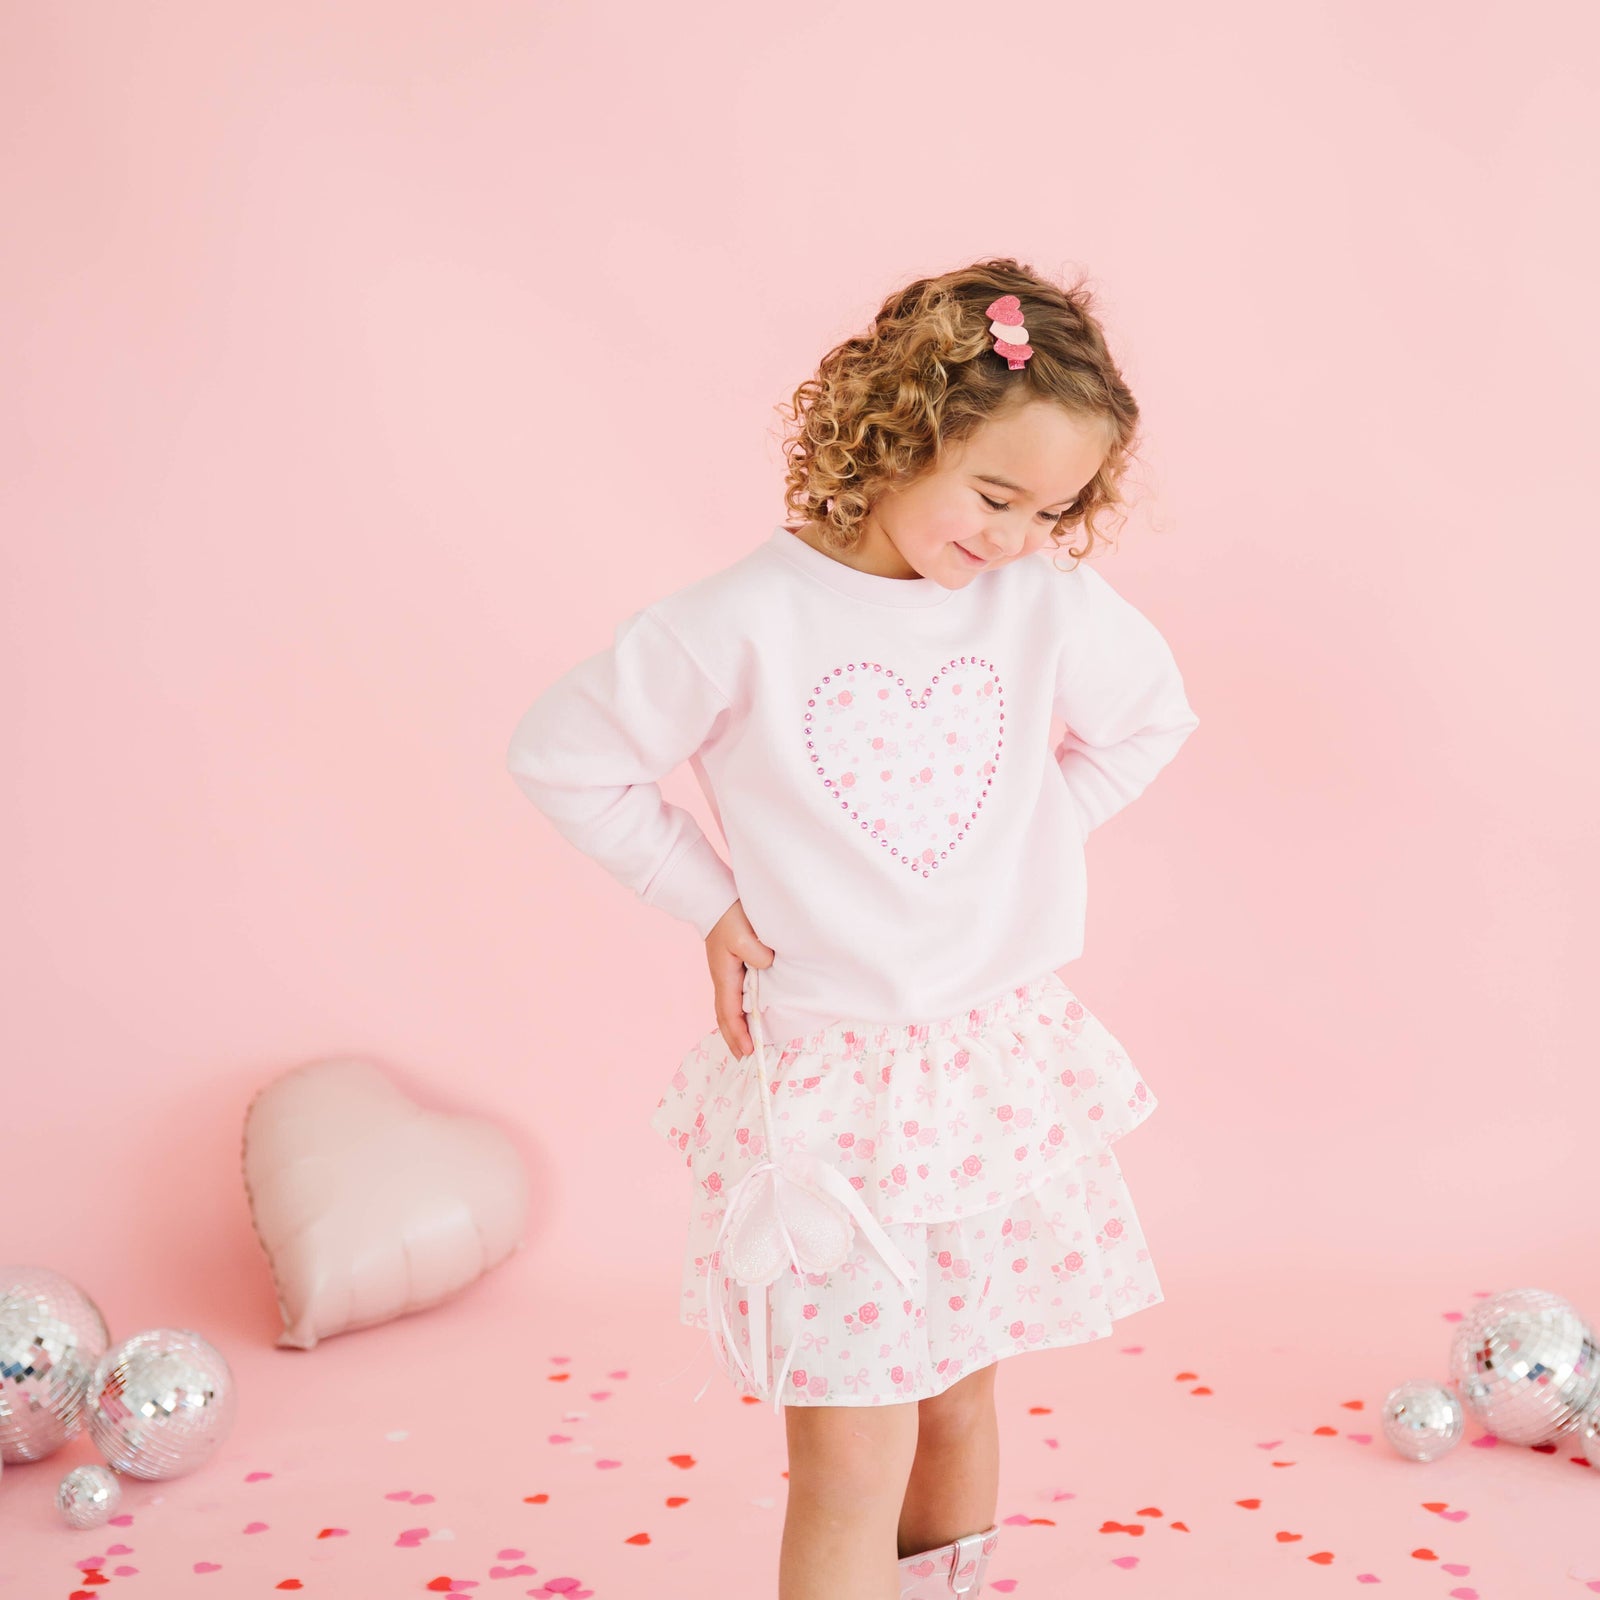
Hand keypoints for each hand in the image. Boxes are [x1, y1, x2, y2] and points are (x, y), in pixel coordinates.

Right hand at [705, 898, 774, 1058]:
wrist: (716, 900)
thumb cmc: (729, 918)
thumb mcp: (743, 934)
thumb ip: (756, 954)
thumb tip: (767, 966)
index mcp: (724, 977)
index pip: (731, 1013)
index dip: (739, 1034)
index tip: (749, 1051)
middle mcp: (722, 979)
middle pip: (725, 1016)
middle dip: (733, 1038)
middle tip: (743, 1058)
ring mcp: (724, 975)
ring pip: (727, 1009)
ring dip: (734, 1028)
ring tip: (743, 1044)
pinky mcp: (729, 968)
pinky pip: (732, 999)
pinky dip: (736, 1014)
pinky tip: (745, 1016)